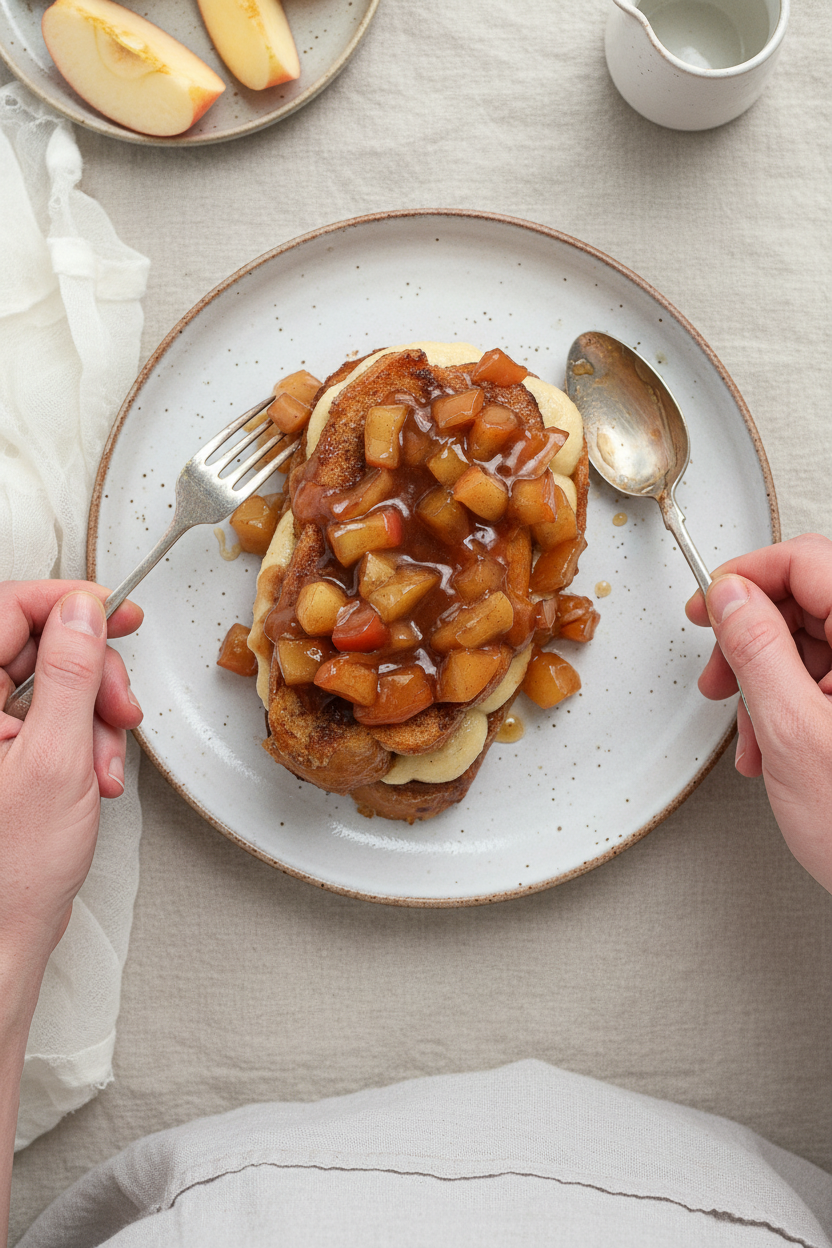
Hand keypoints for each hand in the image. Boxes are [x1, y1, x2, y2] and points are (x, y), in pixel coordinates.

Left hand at [0, 581, 142, 964]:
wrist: (1, 936)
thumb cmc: (10, 871)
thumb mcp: (56, 760)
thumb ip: (69, 676)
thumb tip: (80, 613)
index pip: (8, 610)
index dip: (66, 604)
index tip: (113, 612)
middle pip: (39, 646)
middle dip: (92, 677)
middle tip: (119, 709)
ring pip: (53, 684)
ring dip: (94, 718)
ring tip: (103, 763)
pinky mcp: (3, 751)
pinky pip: (52, 718)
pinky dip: (84, 739)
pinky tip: (94, 774)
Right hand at [686, 534, 831, 892]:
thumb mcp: (796, 734)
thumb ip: (758, 653)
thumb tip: (733, 599)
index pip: (808, 563)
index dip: (748, 575)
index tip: (710, 602)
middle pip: (809, 602)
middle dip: (751, 640)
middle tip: (719, 674)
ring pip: (813, 645)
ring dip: (766, 684)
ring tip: (749, 733)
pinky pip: (827, 681)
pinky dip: (790, 707)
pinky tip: (775, 746)